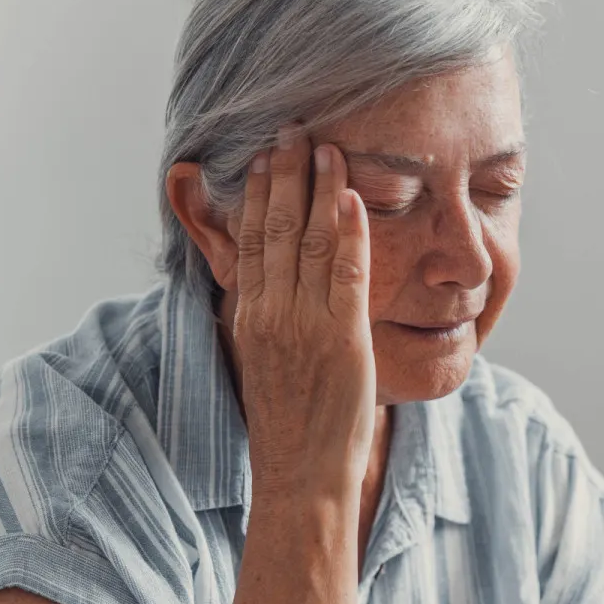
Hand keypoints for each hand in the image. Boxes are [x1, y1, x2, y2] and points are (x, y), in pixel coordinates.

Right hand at [231, 124, 375, 499]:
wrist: (299, 475)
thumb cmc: (288, 424)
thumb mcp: (262, 361)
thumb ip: (265, 316)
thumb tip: (266, 284)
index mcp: (249, 317)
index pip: (250, 239)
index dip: (257, 192)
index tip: (264, 155)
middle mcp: (270, 314)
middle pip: (275, 227)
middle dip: (286, 173)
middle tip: (295, 129)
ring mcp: (304, 325)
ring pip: (309, 240)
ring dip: (319, 187)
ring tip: (328, 146)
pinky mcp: (342, 340)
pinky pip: (347, 274)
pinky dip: (350, 232)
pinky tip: (354, 197)